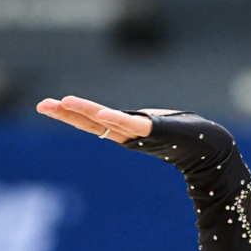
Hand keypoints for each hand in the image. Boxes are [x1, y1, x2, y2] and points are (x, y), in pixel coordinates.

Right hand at [36, 95, 174, 143]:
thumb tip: (124, 119)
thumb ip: (137, 122)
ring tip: (63, 103)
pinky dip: (118, 120)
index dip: (69, 114)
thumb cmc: (182, 136)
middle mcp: (127, 134)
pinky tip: (103, 113)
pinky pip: (133, 125)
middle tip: (42, 105)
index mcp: (124, 130)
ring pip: (107, 121)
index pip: (91, 121)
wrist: (207, 147)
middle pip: (91, 122)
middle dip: (66, 114)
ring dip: (85, 112)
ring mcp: (139, 134)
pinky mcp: (154, 131)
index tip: (47, 105)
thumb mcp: (152, 124)